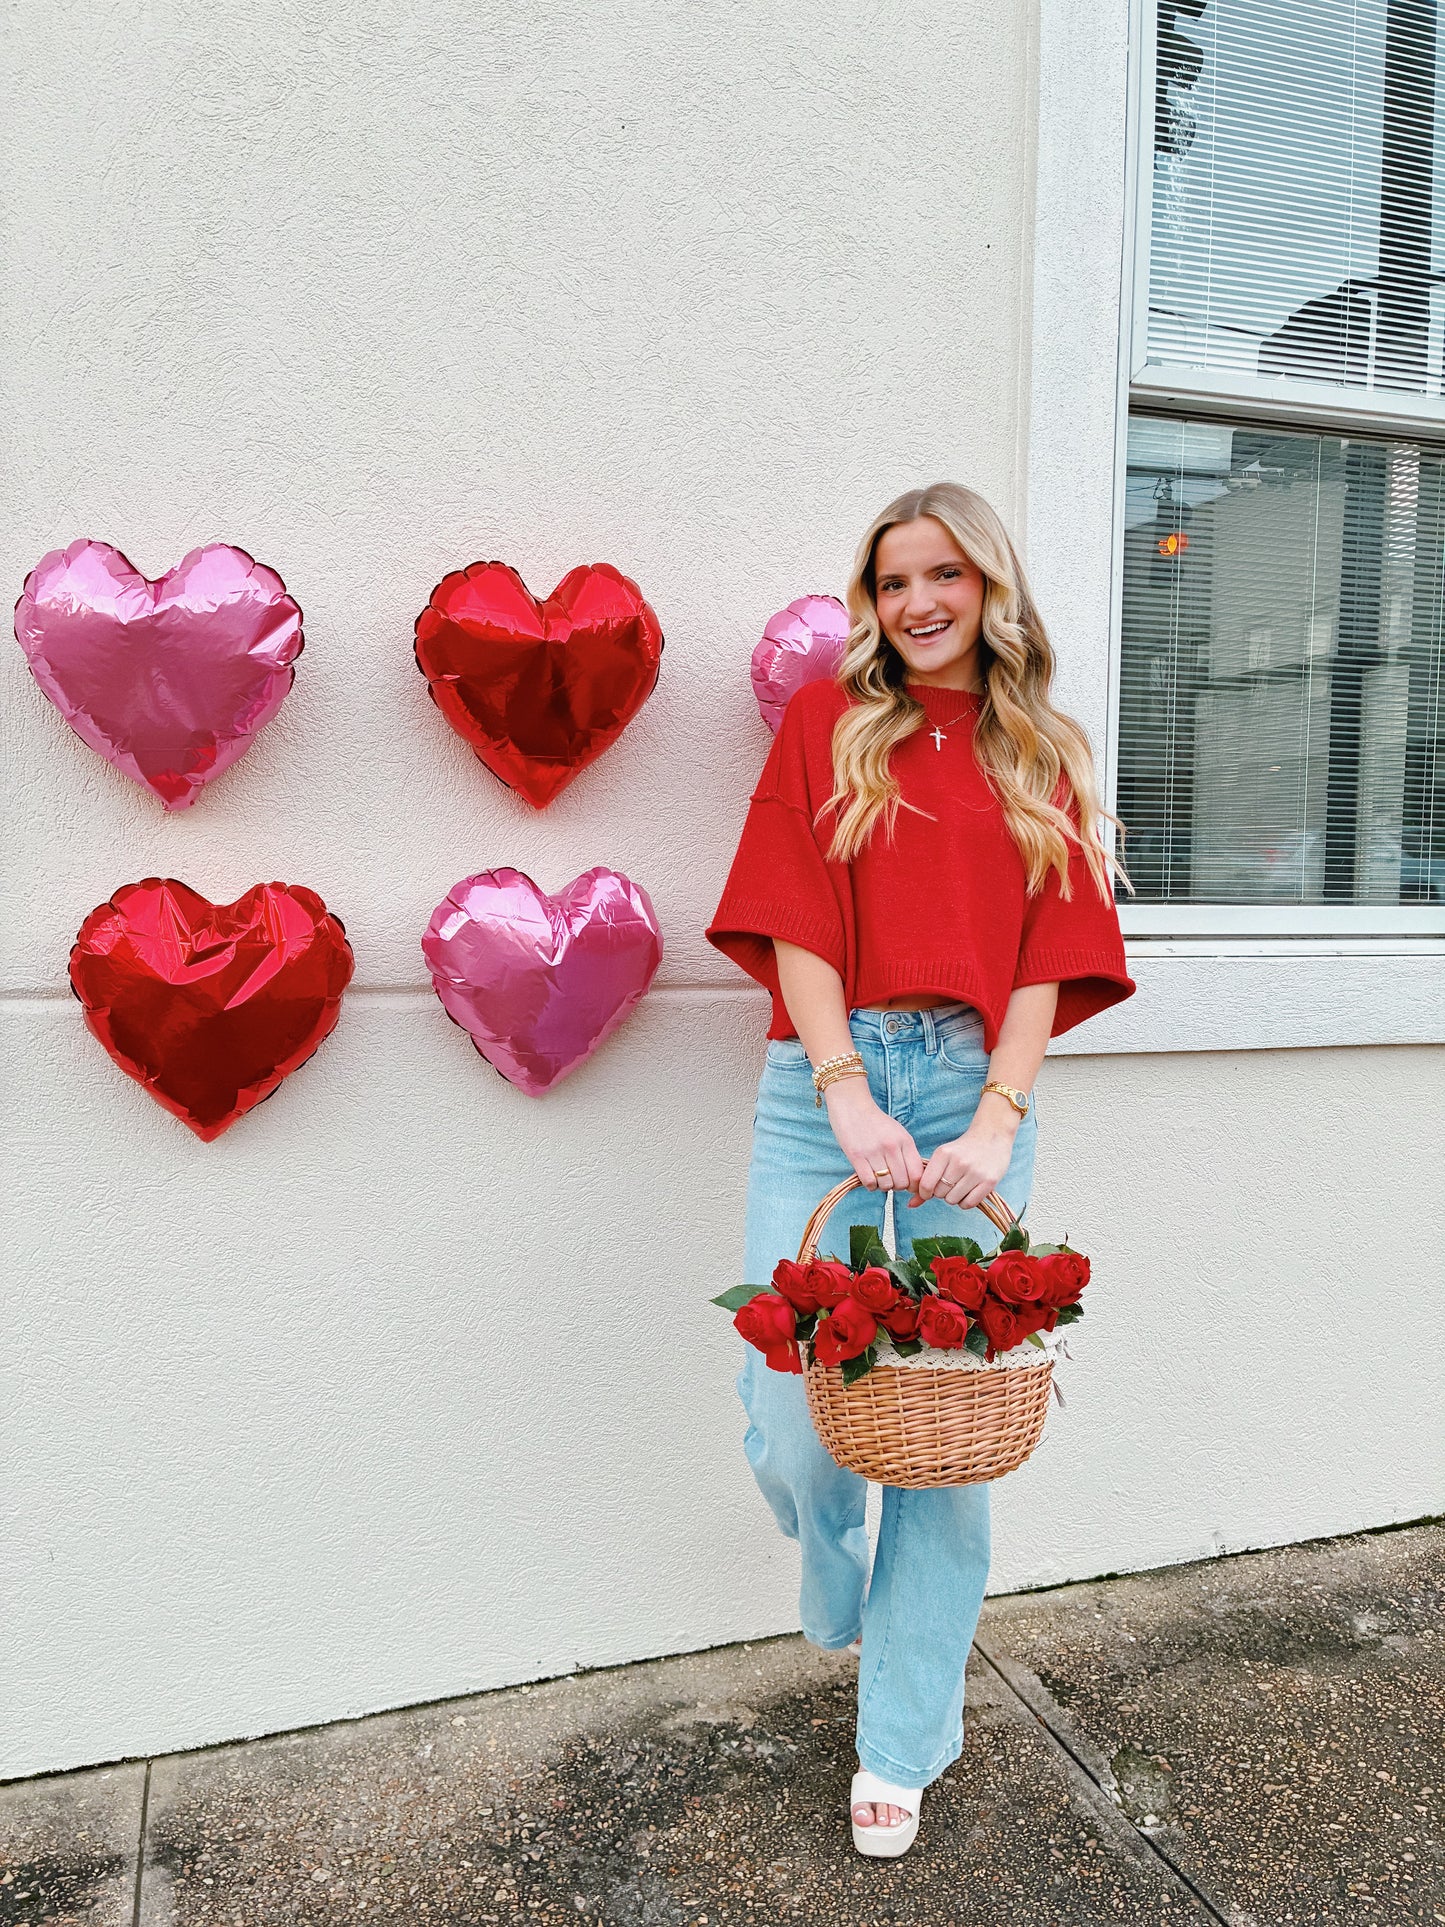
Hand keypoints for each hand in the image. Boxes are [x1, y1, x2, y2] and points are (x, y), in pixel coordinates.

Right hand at [824, 1077, 923, 1193]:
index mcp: (905, 1141)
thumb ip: (907, 1153)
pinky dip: (871, 1185)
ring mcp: (873, 1152)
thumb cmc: (875, 1121)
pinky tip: (869, 1178)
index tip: (909, 1186)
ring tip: (879, 1178)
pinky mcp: (856, 1156)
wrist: (852, 1105)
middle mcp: (891, 1147)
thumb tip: (914, 1178)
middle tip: (891, 1180)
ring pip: (886, 1185)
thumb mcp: (898, 1133)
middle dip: (897, 1186)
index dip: (914, 1185)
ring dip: (883, 1186)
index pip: (917, 1174)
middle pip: (902, 1182)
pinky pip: (869, 1182)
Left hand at [910, 1118, 1014, 1210]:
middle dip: (941, 1192)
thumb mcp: (943, 1157)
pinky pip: (968, 1204)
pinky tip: (968, 1191)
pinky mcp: (989, 1182)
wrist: (991, 1136)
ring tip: (960, 1185)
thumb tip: (911, 1204)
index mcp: (944, 1153)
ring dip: (954, 1197)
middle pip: (939, 1194)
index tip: (929, 1190)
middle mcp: (959, 1162)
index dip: (925, 1192)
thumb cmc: (963, 1150)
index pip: (926, 1184)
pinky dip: (966, 1202)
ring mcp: (975, 1172)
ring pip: (953, 1200)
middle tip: (950, 1183)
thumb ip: (926, 1180)